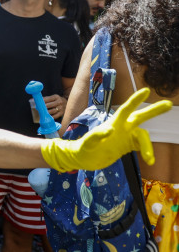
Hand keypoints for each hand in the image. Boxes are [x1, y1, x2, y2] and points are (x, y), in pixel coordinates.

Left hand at [41, 88, 171, 171]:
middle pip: (140, 117)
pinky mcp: (128, 146)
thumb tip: (110, 130)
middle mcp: (121, 128)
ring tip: (149, 159)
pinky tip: (149, 160)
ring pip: (143, 136)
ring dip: (148, 146)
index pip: (126, 109)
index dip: (135, 100)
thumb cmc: (83, 149)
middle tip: (168, 104)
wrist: (83, 159)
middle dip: (153, 111)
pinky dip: (147, 152)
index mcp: (113, 123)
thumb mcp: (87, 144)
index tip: (146, 91)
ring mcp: (126, 136)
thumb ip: (96, 136)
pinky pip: (142, 147)